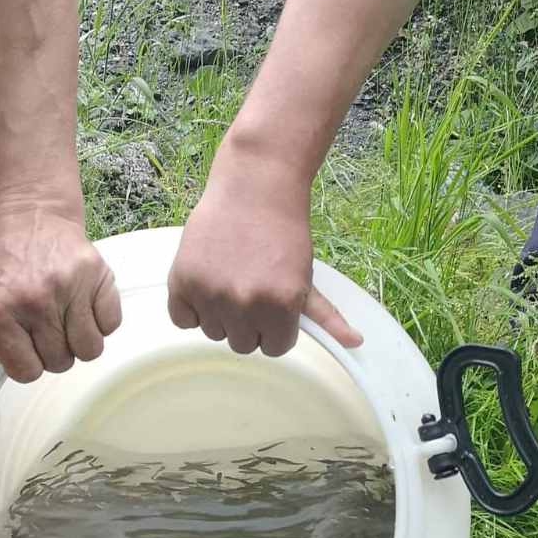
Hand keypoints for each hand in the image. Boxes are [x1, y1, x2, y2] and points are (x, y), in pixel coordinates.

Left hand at [0, 199, 121, 411]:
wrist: (30, 216)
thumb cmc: (2, 271)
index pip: (27, 373)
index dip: (28, 362)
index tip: (24, 341)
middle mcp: (33, 299)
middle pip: (60, 363)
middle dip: (53, 350)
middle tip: (43, 323)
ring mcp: (68, 286)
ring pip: (90, 350)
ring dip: (80, 340)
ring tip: (65, 316)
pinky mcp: (98, 274)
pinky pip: (111, 325)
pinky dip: (101, 321)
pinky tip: (83, 304)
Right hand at [167, 148, 361, 356]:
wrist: (253, 189)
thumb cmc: (284, 231)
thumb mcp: (306, 276)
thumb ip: (325, 316)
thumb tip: (356, 343)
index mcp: (280, 305)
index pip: (274, 348)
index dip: (275, 328)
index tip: (273, 305)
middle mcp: (244, 304)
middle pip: (243, 345)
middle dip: (249, 323)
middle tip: (251, 288)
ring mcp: (210, 293)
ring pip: (214, 332)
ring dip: (221, 315)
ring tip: (229, 279)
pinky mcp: (182, 281)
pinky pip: (182, 320)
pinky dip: (191, 308)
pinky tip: (206, 283)